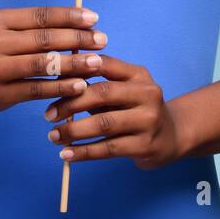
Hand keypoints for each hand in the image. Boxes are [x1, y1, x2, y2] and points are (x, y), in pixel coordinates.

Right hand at [0, 6, 108, 112]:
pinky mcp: (0, 94)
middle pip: (43, 39)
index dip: (68, 16)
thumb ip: (37, 27)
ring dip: (73, 63)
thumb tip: (82, 23)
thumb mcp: (7, 30)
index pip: (39, 16)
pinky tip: (80, 85)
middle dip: (76, 39)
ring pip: (42, 65)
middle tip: (102, 41)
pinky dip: (61, 87)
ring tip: (96, 62)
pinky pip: (37, 89)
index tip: (94, 19)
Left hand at [42, 54, 182, 169]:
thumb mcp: (124, 90)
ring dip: (73, 130)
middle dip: (70, 103)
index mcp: (138, 74)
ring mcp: (148, 120)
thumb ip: (98, 84)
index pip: (104, 64)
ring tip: (54, 136)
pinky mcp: (145, 145)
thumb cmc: (136, 110)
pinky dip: (84, 152)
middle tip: (48, 114)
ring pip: (103, 124)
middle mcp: (147, 94)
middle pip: (102, 93)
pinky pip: (108, 149)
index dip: (75, 71)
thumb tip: (57, 82)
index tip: (51, 82)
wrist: (172, 136)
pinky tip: (67, 154)